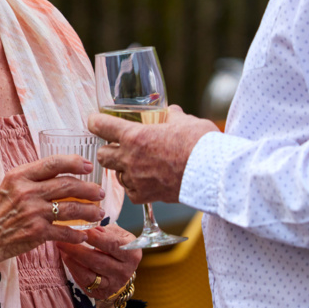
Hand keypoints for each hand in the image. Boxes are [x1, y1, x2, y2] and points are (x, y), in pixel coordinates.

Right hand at [0, 155, 106, 265]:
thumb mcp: (7, 186)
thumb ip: (29, 179)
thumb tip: (54, 174)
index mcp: (19, 176)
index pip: (53, 163)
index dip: (75, 162)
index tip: (88, 166)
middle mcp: (27, 191)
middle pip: (67, 185)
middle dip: (88, 188)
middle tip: (99, 192)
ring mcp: (33, 212)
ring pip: (70, 208)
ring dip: (89, 210)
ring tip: (98, 211)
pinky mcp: (36, 232)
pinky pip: (64, 231)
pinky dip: (76, 234)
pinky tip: (83, 234)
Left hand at [57, 225, 141, 298]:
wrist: (122, 268)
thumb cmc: (118, 245)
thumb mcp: (118, 234)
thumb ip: (106, 231)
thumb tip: (92, 229)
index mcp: (132, 253)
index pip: (112, 245)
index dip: (96, 238)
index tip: (81, 230)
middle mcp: (124, 271)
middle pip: (97, 260)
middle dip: (77, 249)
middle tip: (62, 238)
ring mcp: (113, 284)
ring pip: (89, 274)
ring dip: (72, 260)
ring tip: (61, 247)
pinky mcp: (102, 292)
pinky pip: (84, 282)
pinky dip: (73, 270)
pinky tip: (66, 258)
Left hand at [88, 105, 218, 203]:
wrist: (214, 172)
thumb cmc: (200, 143)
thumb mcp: (184, 121)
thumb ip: (170, 116)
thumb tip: (169, 111)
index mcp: (135, 136)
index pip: (100, 126)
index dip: (95, 122)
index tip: (95, 121)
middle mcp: (130, 158)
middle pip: (102, 155)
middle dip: (107, 150)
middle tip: (118, 147)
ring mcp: (136, 179)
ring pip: (117, 175)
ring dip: (124, 169)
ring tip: (139, 165)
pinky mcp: (146, 196)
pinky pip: (131, 191)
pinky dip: (136, 186)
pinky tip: (147, 180)